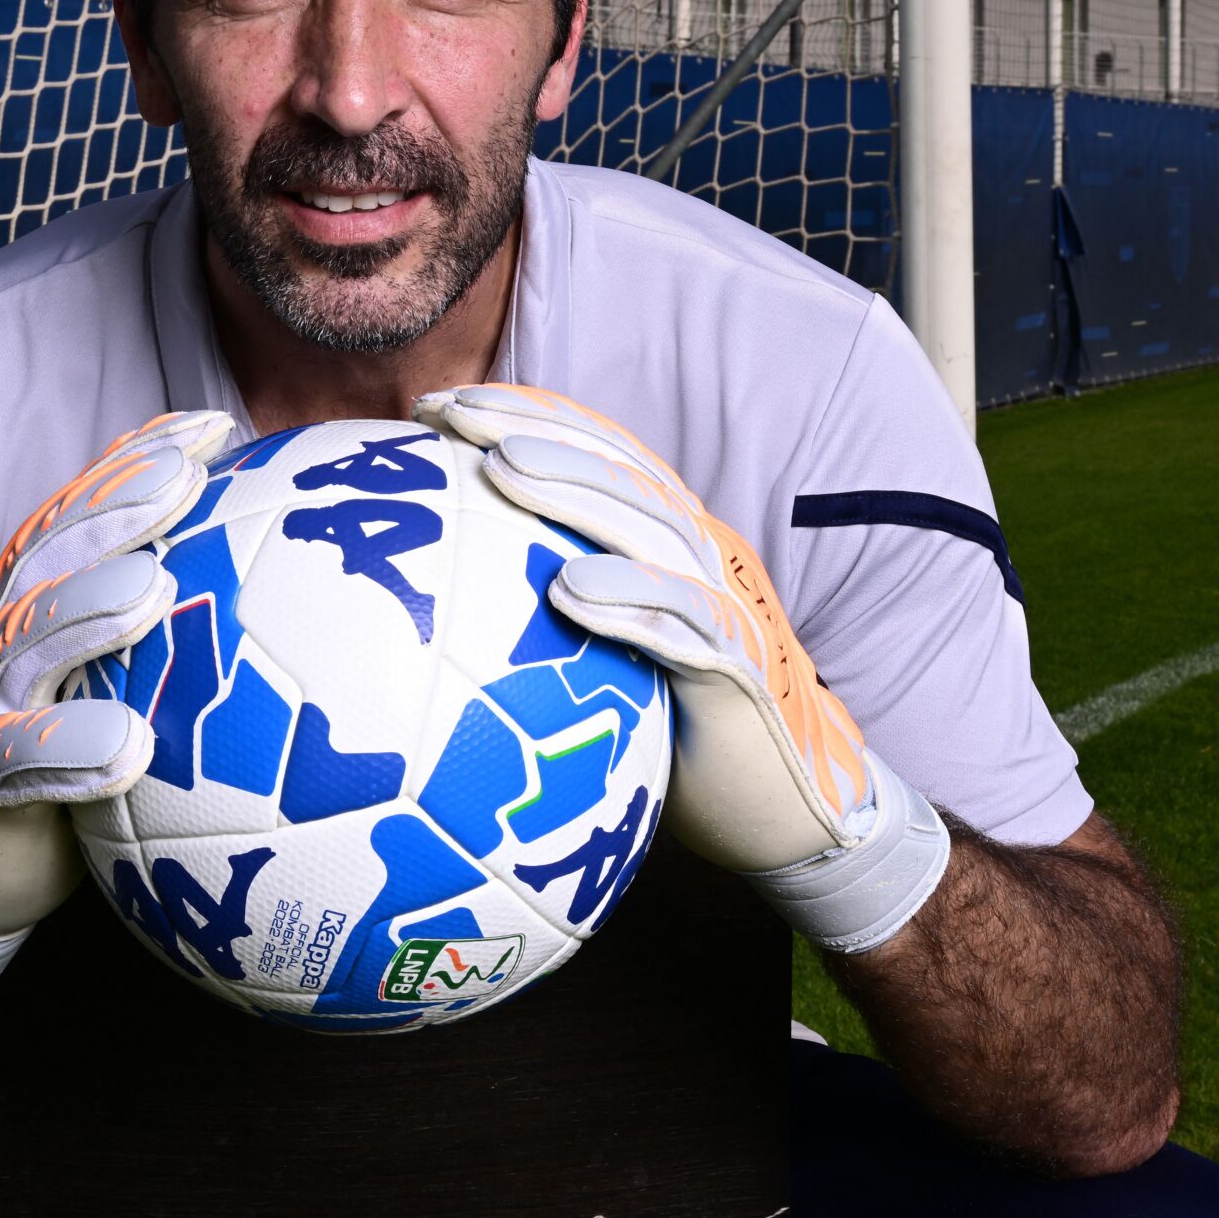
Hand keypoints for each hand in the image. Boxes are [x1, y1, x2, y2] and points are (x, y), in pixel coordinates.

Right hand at [0, 410, 235, 1022]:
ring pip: (28, 646)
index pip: (82, 517)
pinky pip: (18, 763)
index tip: (210, 428)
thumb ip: (175, 637)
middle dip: (112, 508)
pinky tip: (129, 749)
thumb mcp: (120, 690)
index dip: (136, 464)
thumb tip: (296, 591)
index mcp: (34, 607)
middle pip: (50, 558)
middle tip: (181, 477)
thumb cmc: (65, 770)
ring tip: (149, 589)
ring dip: (86, 611)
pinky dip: (68, 752)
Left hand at [413, 385, 947, 953]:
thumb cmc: (677, 732)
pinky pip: (688, 628)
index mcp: (665, 541)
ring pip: (652, 530)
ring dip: (576, 494)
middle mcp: (700, 556)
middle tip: (457, 414)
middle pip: (618, 472)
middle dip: (537, 431)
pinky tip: (570, 592)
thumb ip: (542, 620)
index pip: (596, 455)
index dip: (524, 416)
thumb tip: (434, 602)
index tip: (434, 408)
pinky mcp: (745, 670)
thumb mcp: (601, 663)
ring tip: (505, 470)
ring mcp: (727, 607)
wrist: (784, 810)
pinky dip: (632, 603)